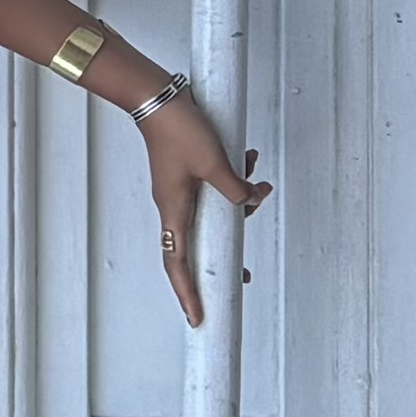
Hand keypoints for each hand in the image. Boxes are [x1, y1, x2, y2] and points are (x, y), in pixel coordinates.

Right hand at [133, 90, 273, 328]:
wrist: (157, 98)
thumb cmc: (178, 129)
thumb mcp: (214, 162)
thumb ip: (235, 188)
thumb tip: (250, 200)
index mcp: (174, 211)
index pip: (179, 265)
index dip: (188, 294)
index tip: (198, 317)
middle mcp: (173, 207)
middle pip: (197, 248)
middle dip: (224, 259)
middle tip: (243, 275)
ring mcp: (179, 192)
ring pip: (212, 215)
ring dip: (238, 204)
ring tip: (257, 181)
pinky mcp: (186, 175)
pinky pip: (213, 191)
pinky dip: (232, 183)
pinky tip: (247, 161)